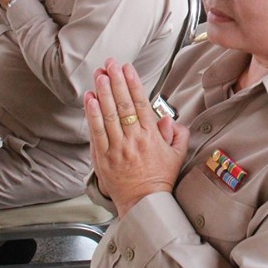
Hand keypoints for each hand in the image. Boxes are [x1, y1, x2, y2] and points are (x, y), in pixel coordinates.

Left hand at [87, 60, 189, 216]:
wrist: (144, 203)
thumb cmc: (160, 180)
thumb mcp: (177, 155)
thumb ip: (176, 134)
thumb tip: (168, 118)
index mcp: (151, 137)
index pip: (141, 103)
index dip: (133, 83)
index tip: (128, 68)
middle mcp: (133, 139)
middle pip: (123, 104)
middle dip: (116, 81)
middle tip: (110, 63)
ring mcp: (116, 148)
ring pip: (108, 115)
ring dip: (103, 92)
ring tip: (99, 75)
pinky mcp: (103, 157)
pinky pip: (96, 132)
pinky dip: (92, 114)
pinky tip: (90, 100)